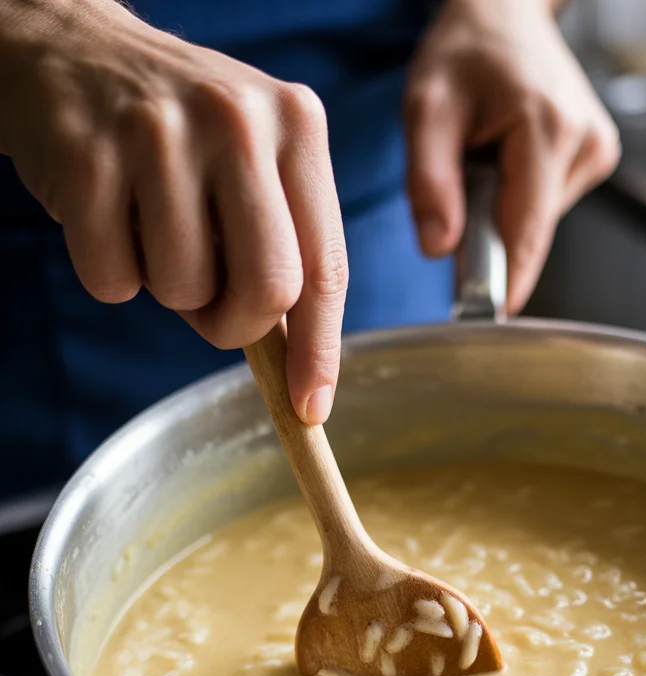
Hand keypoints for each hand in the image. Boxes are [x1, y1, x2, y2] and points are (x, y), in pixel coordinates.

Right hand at [0, 0, 346, 423]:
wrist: (72, 49)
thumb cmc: (181, 133)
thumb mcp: (256, 160)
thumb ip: (288, 243)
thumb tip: (302, 366)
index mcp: (298, 126)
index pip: (325, 267)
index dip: (320, 351)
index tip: (310, 407)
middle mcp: (239, 121)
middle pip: (267, 290)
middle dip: (236, 326)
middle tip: (210, 308)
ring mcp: (160, 134)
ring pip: (184, 292)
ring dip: (166, 291)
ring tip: (152, 229)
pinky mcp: (88, 156)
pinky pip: (113, 281)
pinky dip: (111, 273)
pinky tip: (109, 214)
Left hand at [405, 0, 619, 313]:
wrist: (505, 12)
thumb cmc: (466, 51)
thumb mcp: (426, 108)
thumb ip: (429, 182)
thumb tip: (440, 249)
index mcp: (546, 129)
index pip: (525, 234)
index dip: (502, 282)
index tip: (482, 317)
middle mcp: (583, 143)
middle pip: (529, 233)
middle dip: (488, 233)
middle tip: (460, 190)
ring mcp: (595, 152)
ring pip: (537, 223)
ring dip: (502, 210)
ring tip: (486, 160)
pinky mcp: (596, 158)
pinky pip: (546, 206)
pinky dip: (519, 197)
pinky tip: (509, 160)